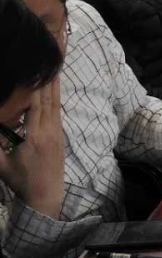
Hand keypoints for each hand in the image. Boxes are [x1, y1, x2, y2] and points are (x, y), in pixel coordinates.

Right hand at [0, 78, 64, 218]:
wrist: (46, 196)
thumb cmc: (21, 181)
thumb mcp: (1, 166)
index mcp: (35, 137)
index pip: (36, 107)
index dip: (35, 89)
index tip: (33, 72)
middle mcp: (49, 132)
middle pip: (49, 101)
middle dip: (48, 80)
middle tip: (49, 61)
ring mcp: (57, 133)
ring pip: (56, 105)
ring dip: (54, 86)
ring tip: (54, 68)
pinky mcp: (60, 136)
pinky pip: (58, 113)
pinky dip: (56, 99)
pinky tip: (55, 90)